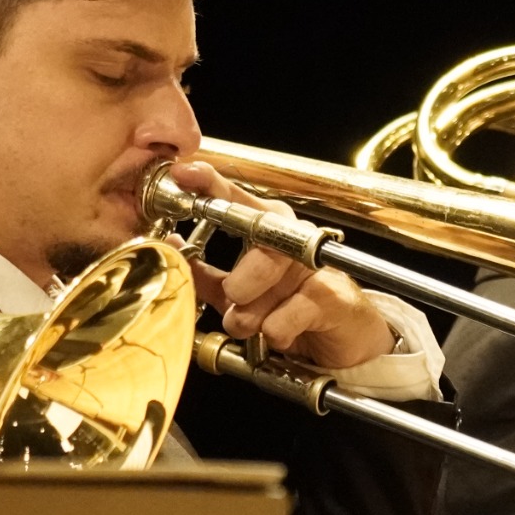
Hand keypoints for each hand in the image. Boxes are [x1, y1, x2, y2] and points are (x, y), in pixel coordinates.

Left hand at [169, 160, 397, 369]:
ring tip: (248, 325)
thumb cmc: (290, 310)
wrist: (343, 339)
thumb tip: (170, 248)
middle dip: (240, 276)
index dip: (210, 184)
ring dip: (251, 311)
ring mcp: (316, 264)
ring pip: (272, 272)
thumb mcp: (238, 295)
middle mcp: (292, 239)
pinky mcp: (333, 294)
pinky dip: (276, 331)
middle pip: (260, 232)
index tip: (184, 175)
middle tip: (234, 299)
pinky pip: (293, 312)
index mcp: (268, 231)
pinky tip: (280, 335)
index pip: (238, 198)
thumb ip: (205, 274)